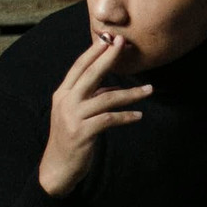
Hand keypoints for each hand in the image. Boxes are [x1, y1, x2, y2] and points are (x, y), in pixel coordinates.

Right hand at [37, 35, 151, 196]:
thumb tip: (115, 88)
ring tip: (149, 90)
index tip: (109, 38)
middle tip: (123, 44)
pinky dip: (126, 117)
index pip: (79, 67)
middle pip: (90, 75)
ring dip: (131, 93)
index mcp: (63, 94)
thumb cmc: (70, 138)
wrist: (57, 168)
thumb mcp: (76, 114)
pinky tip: (138, 116)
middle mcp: (66, 102)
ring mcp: (73, 117)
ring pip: (107, 98)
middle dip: (108, 57)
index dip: (94, 52)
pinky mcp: (82, 133)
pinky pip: (109, 120)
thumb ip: (91, 98)